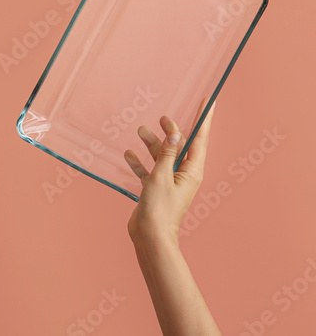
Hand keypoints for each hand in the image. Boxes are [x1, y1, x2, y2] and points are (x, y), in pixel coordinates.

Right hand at [124, 100, 214, 244]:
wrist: (150, 236)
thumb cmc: (159, 209)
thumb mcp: (161, 176)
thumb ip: (167, 153)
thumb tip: (176, 132)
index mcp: (192, 171)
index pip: (200, 139)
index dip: (204, 119)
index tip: (208, 101)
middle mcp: (184, 175)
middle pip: (179, 146)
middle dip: (170, 131)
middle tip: (163, 117)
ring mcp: (170, 182)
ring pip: (162, 156)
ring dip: (151, 145)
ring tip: (139, 131)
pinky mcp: (156, 188)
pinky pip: (150, 170)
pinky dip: (140, 162)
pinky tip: (129, 155)